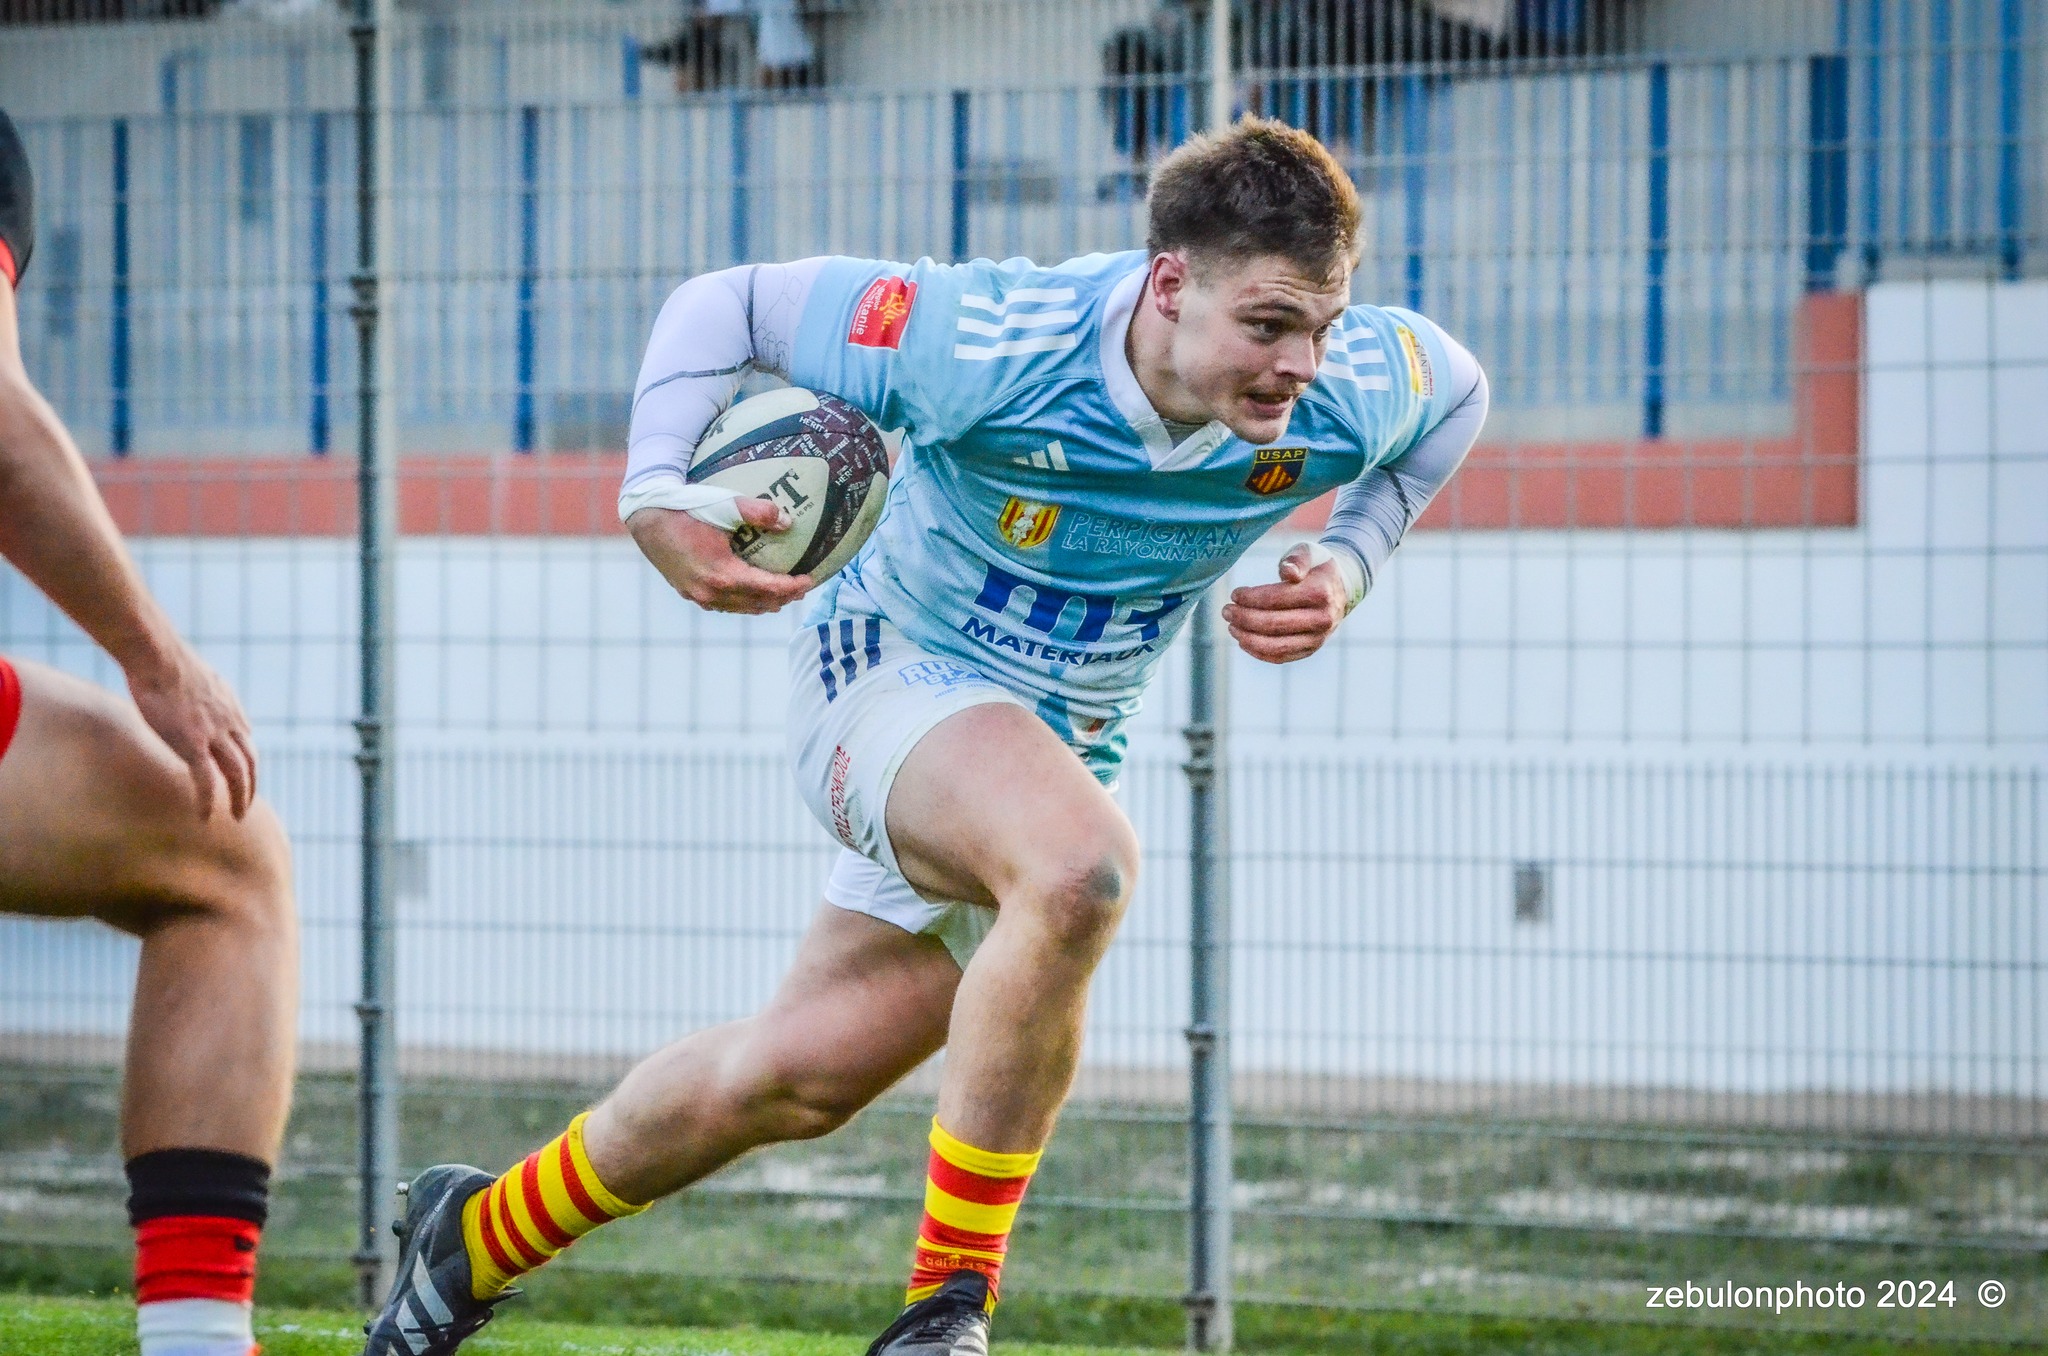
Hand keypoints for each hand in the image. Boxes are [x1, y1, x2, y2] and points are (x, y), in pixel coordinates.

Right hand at [127, 643, 258, 820]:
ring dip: (239, 797)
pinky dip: (209, 801)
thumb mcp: (196, 677)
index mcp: (230, 708)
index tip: (240, 776)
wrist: (157, 656)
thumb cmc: (165, 661)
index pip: (246, 741)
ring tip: (237, 816)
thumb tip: (194, 696)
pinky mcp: (194, 743)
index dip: (245, 761)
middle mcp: (229, 722)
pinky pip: (206, 780)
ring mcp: (214, 734)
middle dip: (250, 786)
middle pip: (250, 761)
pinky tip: (205, 816)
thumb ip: (202, 694)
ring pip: (237, 774)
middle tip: (244, 807)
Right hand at [627, 497, 812, 614]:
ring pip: (741, 608)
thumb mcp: (726, 504)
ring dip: (765, 603)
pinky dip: (744, 603)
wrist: (647, 517)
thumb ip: (759, 512)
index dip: (792, 586)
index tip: (810, 579)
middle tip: (802, 587)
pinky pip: (724, 605)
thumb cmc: (687, 507)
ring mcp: (698, 595)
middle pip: (758, 603)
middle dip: (784, 597)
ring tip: (783, 594)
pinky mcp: (689, 592)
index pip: (768, 588)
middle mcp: (711, 592)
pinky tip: (752, 594)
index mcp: (722, 574)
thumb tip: (788, 521)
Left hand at [1222, 543, 1347, 663]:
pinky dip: (1258, 652)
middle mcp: (1322, 619)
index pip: (1277, 599)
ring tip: (1231, 627)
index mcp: (1320, 592)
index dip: (1251, 598)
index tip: (1235, 594)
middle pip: (1273, 624)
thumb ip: (1296, 559)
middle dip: (1244, 618)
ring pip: (1276, 646)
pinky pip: (1281, 657)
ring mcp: (1318, 638)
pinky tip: (1243, 640)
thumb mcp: (1308, 552)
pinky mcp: (1311, 650)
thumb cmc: (1315, 567)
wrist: (1339, 588)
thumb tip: (1288, 572)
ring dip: (1247, 638)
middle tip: (1226, 611)